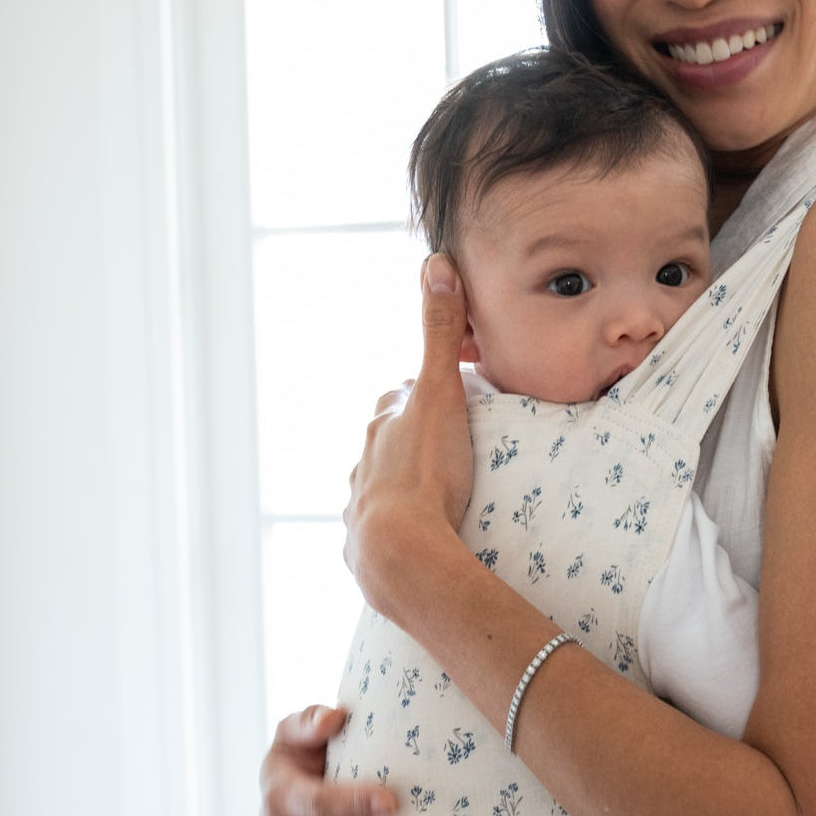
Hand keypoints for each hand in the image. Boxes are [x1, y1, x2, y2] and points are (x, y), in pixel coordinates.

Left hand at [343, 253, 473, 622]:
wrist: (399, 552)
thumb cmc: (425, 473)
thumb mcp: (441, 396)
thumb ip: (440, 334)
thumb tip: (435, 263)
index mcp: (383, 423)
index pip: (403, 395)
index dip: (428, 393)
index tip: (455, 399)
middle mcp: (363, 460)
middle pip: (391, 440)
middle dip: (416, 440)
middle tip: (455, 449)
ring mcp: (360, 504)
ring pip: (383, 485)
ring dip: (405, 487)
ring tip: (439, 498)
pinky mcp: (362, 546)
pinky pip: (382, 531)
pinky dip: (399, 529)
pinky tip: (418, 537)